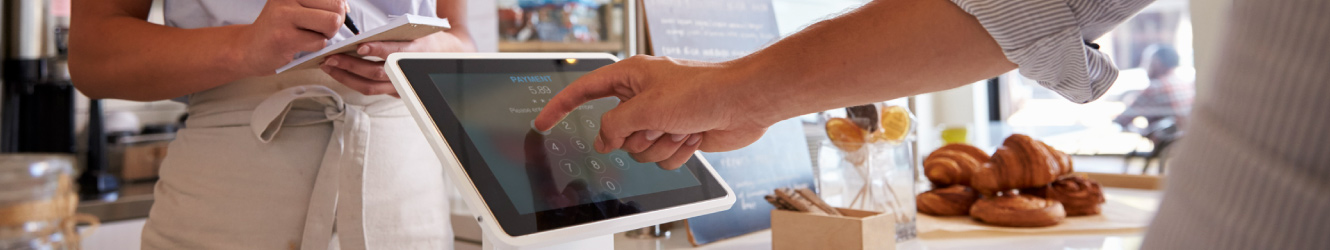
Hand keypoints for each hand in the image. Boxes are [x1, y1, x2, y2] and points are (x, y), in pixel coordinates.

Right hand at [234, 0, 346, 75]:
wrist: (249, 48)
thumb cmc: (280, 28)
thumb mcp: (298, 7)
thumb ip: (323, 4)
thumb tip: (346, 9)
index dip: (338, 10)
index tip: (323, 17)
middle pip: (337, 8)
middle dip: (334, 24)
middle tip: (316, 30)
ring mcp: (284, 15)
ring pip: (331, 24)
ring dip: (325, 36)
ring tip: (307, 37)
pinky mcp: (284, 37)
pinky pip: (319, 42)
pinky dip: (314, 48)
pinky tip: (297, 46)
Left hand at [321, 32, 474, 96]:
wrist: (447, 58)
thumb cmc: (427, 42)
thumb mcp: (417, 33)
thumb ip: (394, 36)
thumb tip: (363, 39)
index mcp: (416, 53)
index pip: (395, 54)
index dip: (378, 50)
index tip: (361, 45)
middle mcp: (407, 73)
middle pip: (376, 73)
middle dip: (350, 66)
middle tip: (332, 58)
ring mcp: (401, 86)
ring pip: (370, 87)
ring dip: (346, 77)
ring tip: (330, 67)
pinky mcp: (395, 92)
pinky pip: (371, 90)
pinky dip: (353, 82)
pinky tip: (341, 74)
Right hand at [533, 56, 776, 169]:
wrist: (744, 103)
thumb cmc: (703, 91)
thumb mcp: (646, 108)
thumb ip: (614, 126)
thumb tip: (603, 141)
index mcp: (631, 76)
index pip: (584, 91)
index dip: (560, 107)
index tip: (543, 123)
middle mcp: (643, 97)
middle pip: (615, 132)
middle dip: (637, 136)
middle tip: (659, 124)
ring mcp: (661, 119)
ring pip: (638, 150)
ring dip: (661, 144)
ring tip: (682, 127)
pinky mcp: (677, 136)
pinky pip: (661, 159)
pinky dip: (678, 151)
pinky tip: (694, 135)